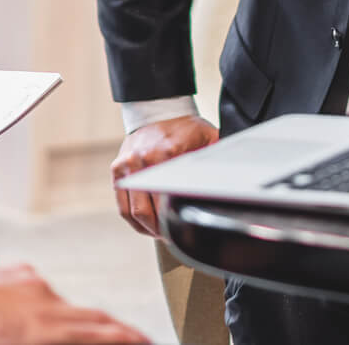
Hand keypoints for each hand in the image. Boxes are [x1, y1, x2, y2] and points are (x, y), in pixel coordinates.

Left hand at [0, 264, 147, 344]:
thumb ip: (50, 342)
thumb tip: (80, 335)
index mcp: (46, 330)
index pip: (101, 333)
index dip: (128, 338)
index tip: (146, 341)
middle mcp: (47, 303)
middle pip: (93, 317)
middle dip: (117, 331)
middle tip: (134, 338)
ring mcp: (33, 284)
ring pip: (67, 306)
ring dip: (79, 322)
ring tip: (88, 334)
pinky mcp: (17, 273)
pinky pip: (43, 291)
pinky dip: (50, 307)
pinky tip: (41, 317)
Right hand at [110, 114, 218, 237]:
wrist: (157, 111)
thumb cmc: (185, 129)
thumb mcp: (207, 139)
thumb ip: (215, 160)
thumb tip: (231, 182)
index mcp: (166, 153)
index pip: (168, 199)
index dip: (174, 220)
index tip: (182, 230)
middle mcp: (142, 159)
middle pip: (147, 211)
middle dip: (160, 229)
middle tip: (172, 236)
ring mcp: (127, 165)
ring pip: (133, 211)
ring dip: (146, 228)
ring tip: (160, 233)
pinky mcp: (117, 170)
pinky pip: (122, 205)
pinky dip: (134, 219)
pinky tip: (146, 225)